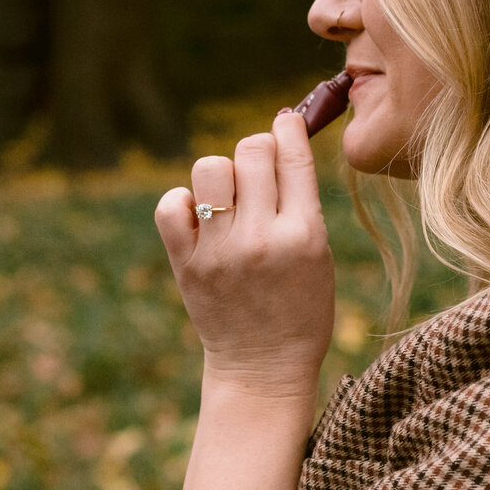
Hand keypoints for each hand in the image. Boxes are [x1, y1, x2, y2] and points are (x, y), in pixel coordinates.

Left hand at [155, 110, 334, 399]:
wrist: (264, 368)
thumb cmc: (300, 309)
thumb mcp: (318, 255)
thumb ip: (301, 203)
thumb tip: (280, 138)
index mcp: (305, 235)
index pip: (293, 157)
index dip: (288, 128)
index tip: (285, 121)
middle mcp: (261, 239)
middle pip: (251, 151)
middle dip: (257, 151)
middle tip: (258, 173)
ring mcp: (220, 252)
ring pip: (209, 168)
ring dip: (220, 174)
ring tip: (228, 199)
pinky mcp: (187, 265)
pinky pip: (171, 205)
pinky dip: (183, 203)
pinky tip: (199, 219)